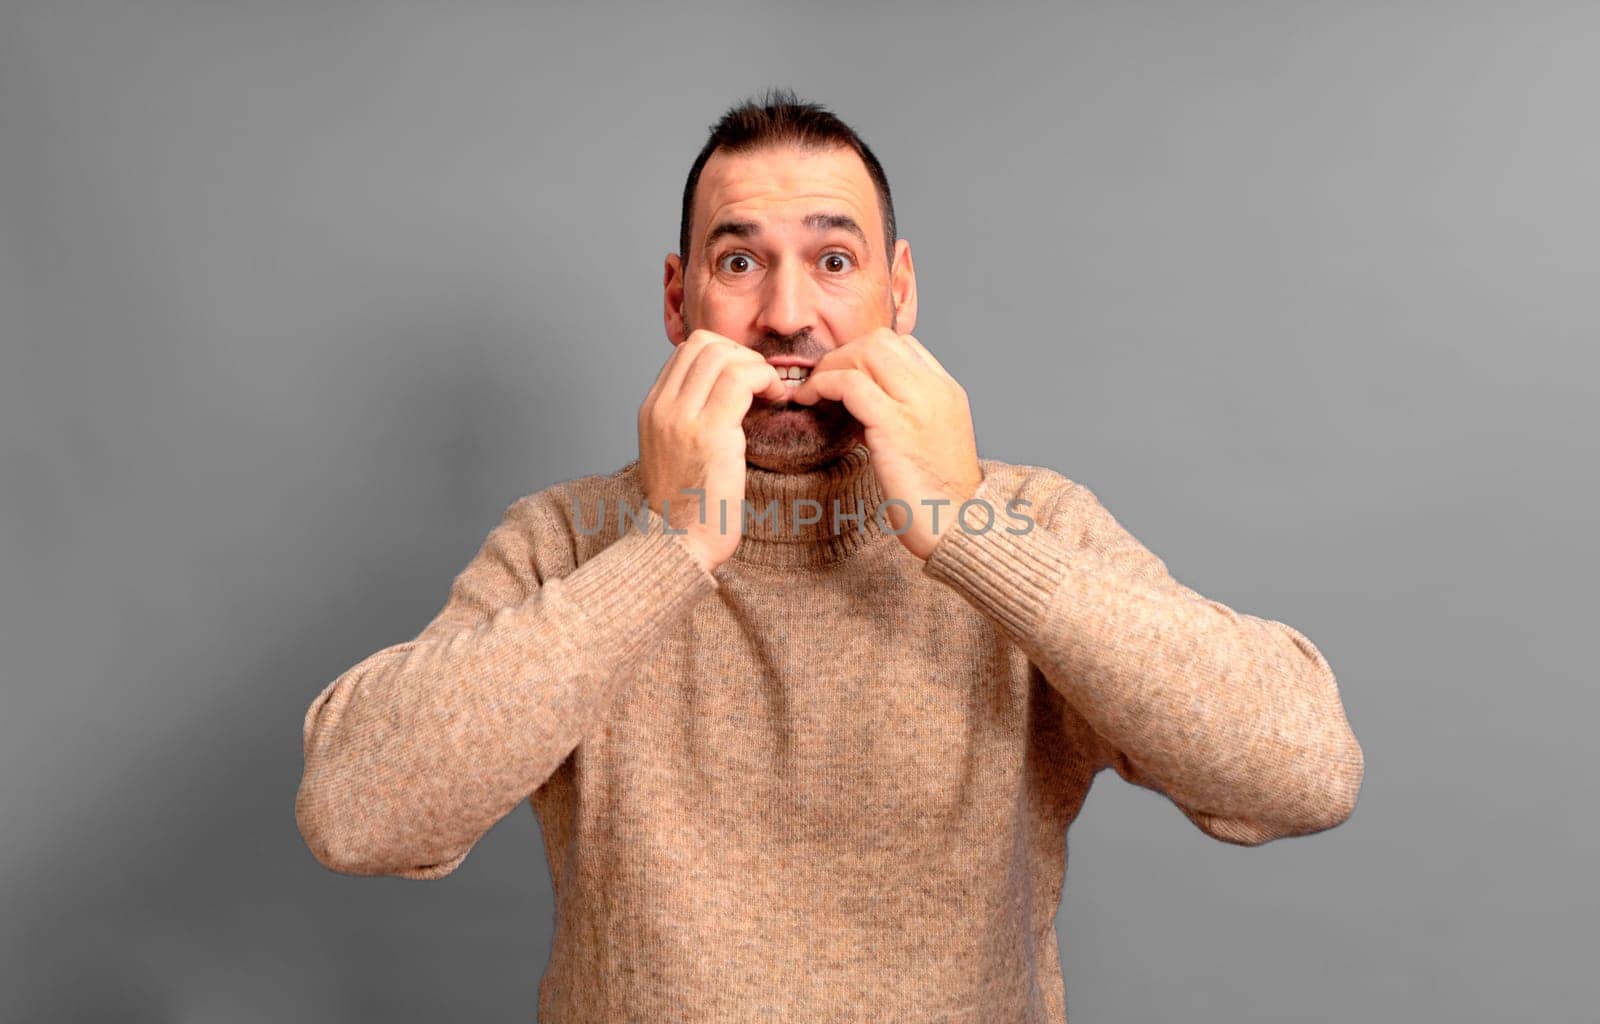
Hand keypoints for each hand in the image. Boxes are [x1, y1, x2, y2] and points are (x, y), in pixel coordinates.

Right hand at [638, 330, 787, 572]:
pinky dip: (765, 380)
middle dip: (742, 354)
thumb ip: (691, 420)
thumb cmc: (688, 508)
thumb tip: (726, 396)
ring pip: (722, 354)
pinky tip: (777, 401)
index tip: (748, 380)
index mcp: (652, 409)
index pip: (688, 351)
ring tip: (771, 393)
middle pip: (703, 343)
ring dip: (756, 367)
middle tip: (763, 383)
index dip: (726, 354)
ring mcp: (681, 417)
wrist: (678, 545)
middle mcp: (661, 407)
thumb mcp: (677, 453)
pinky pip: (741, 379)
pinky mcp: (708, 432)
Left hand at [789, 328, 982, 559]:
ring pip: (866, 351)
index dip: (864, 355)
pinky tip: (809, 401)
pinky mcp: (895, 425)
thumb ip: (905, 418)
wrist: (961, 527)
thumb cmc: (939, 499)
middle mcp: (935, 390)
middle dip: (843, 355)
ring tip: (812, 391)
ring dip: (831, 366)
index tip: (842, 378)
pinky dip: (823, 385)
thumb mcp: (929, 444)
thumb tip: (864, 410)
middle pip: (881, 340)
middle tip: (821, 382)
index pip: (903, 345)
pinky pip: (850, 384)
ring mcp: (918, 404)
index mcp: (946, 392)